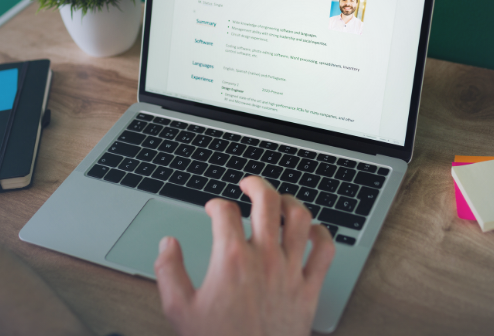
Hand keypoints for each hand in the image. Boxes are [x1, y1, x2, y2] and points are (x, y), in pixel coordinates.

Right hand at [154, 176, 335, 335]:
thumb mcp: (179, 310)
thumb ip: (168, 271)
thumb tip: (168, 244)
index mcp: (232, 259)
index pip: (225, 212)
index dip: (215, 204)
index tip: (212, 209)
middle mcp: (265, 258)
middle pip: (267, 201)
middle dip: (255, 184)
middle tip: (248, 184)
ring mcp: (291, 271)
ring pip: (300, 218)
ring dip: (290, 201)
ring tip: (280, 200)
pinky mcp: (309, 288)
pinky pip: (325, 250)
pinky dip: (322, 233)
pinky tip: (313, 229)